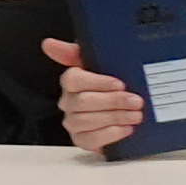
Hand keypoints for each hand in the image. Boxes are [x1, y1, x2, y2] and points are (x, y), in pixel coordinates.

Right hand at [39, 35, 141, 157]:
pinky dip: (110, 134)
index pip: (73, 80)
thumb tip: (49, 44)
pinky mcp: (83, 139)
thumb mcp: (101, 62)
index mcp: (72, 81)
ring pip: (86, 121)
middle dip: (113, 102)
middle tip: (136, 101)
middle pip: (82, 102)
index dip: (98, 82)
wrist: (128, 108)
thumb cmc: (114, 83)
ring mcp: (74, 122)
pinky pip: (90, 140)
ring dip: (115, 118)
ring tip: (136, 115)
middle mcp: (69, 102)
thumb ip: (76, 52)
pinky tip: (127, 129)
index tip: (120, 84)